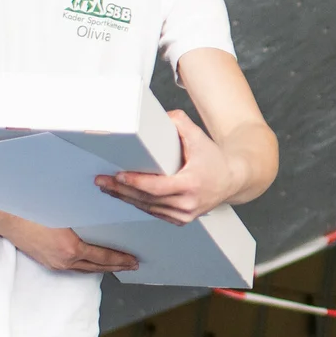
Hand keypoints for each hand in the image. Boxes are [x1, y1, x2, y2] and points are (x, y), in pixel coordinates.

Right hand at [5, 219, 136, 273]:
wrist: (8, 218)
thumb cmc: (35, 211)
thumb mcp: (65, 213)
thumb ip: (84, 220)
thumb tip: (103, 220)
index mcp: (71, 248)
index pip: (103, 256)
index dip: (120, 259)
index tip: (134, 260)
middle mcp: (64, 260)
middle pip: (97, 267)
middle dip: (117, 267)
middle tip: (132, 266)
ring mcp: (55, 263)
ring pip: (85, 269)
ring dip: (103, 268)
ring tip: (117, 266)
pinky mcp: (48, 262)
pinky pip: (73, 267)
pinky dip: (87, 266)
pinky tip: (92, 263)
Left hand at [93, 110, 240, 224]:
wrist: (233, 181)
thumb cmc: (216, 162)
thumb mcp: (200, 138)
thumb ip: (181, 124)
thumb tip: (162, 117)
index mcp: (191, 184)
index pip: (157, 188)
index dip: (135, 183)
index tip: (119, 176)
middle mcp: (188, 203)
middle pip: (147, 200)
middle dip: (121, 190)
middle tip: (102, 181)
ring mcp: (184, 214)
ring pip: (148, 208)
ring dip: (126, 198)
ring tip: (108, 187)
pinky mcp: (181, 220)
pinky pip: (155, 213)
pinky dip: (139, 204)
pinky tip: (126, 196)